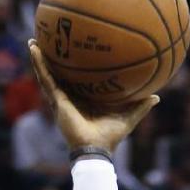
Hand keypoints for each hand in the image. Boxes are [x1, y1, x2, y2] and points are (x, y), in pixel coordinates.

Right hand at [29, 41, 157, 153]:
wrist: (97, 149)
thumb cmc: (111, 136)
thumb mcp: (129, 115)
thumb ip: (141, 105)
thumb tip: (157, 96)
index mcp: (84, 99)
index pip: (76, 80)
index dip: (72, 67)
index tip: (71, 50)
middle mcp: (70, 98)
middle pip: (58, 74)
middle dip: (52, 59)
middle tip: (46, 40)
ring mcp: (61, 99)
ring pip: (47, 74)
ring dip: (39, 58)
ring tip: (32, 41)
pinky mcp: (57, 100)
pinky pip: (46, 78)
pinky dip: (39, 64)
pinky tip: (34, 49)